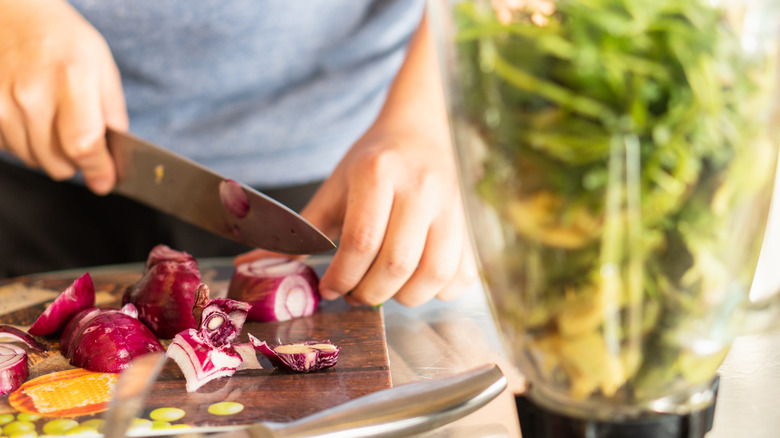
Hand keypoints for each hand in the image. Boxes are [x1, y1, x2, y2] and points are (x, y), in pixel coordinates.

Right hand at [0, 0, 127, 193]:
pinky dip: (24, 143)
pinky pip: (8, 148)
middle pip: (58, 163)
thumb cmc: (63, 40)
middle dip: (77, 163)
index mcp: (71, 80)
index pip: (84, 144)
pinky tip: (31, 118)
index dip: (98, 169)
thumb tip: (114, 159)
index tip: (105, 180)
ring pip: (33, 160)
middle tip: (82, 143)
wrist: (13, 15)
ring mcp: (1, 102)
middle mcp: (31, 94)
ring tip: (54, 122)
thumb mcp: (102, 68)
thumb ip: (112, 115)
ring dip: (49, 153)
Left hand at [235, 12, 478, 305]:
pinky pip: (463, 276)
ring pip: (434, 275)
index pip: (361, 241)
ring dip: (404, 298)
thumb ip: (299, 231)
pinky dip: (439, 291)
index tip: (329, 287)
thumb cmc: (374, 162)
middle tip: (354, 293)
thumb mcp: (334, 188)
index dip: (341, 276)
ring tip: (385, 289)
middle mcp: (422, 188)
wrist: (424, 131)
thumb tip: (249, 266)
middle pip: (396, 264)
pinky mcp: (472, 224)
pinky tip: (418, 281)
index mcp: (379, 173)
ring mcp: (454, 207)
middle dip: (368, 293)